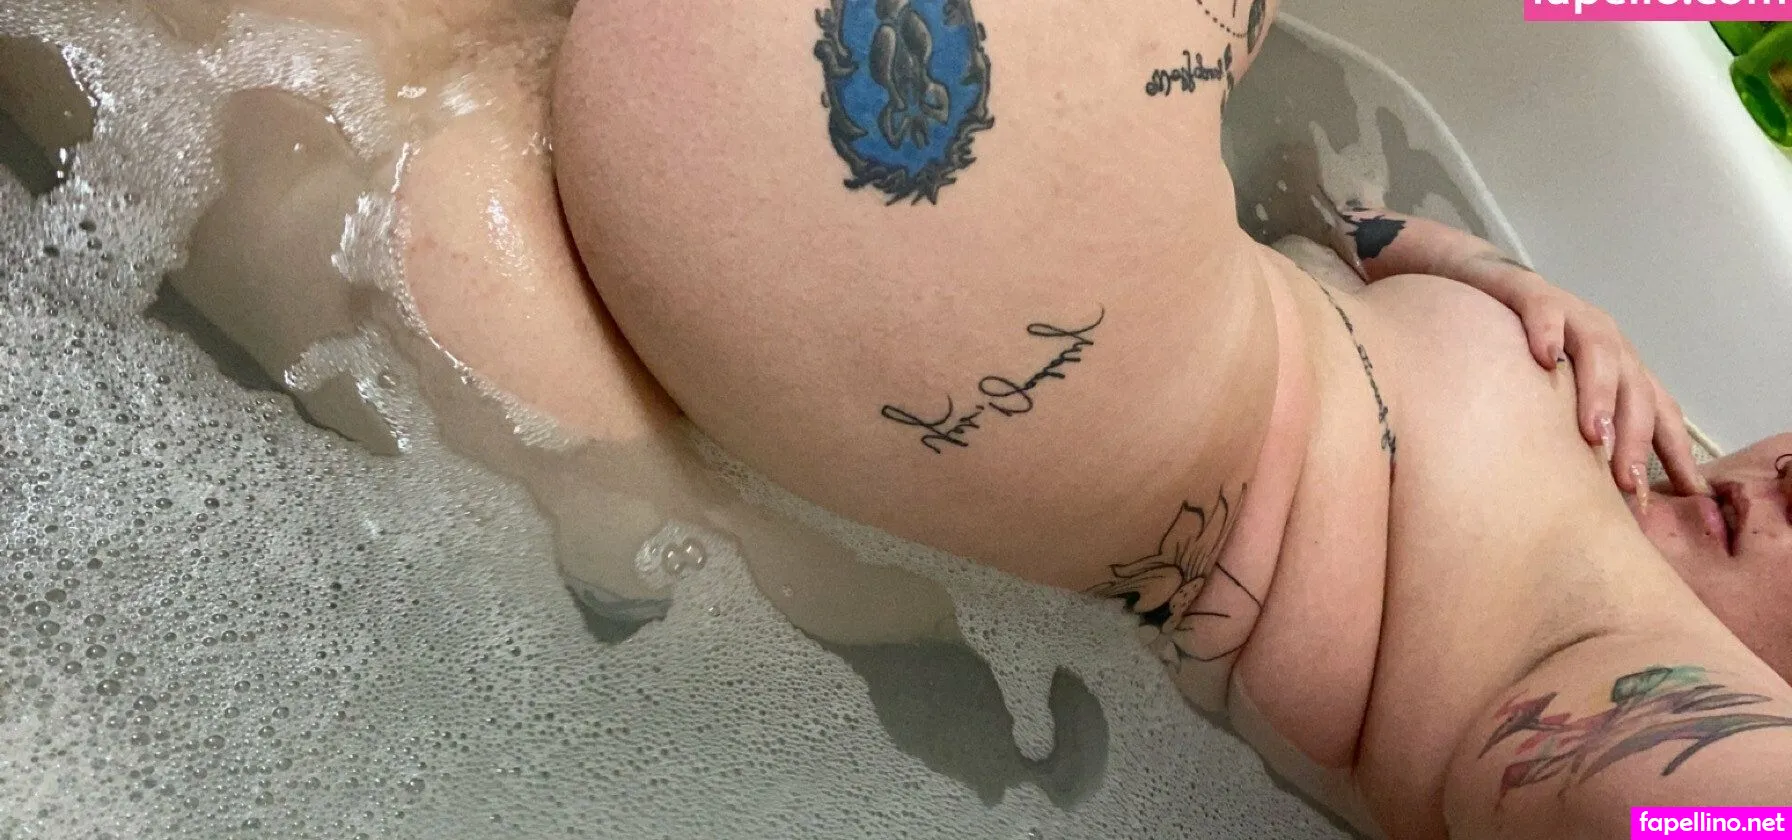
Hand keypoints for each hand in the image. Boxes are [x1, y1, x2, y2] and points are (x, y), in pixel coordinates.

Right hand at [1463, 256, 1707, 499]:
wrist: (1476, 284)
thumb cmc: (1517, 350)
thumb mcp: (1554, 392)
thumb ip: (1576, 429)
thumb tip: (1592, 493)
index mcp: (1620, 369)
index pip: (1659, 412)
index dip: (1674, 453)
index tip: (1685, 496)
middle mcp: (1606, 342)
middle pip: (1636, 391)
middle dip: (1634, 438)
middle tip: (1625, 482)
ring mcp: (1573, 315)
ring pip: (1601, 352)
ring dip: (1599, 393)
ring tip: (1591, 432)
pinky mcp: (1531, 294)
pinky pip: (1544, 311)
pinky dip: (1548, 331)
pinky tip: (1544, 357)